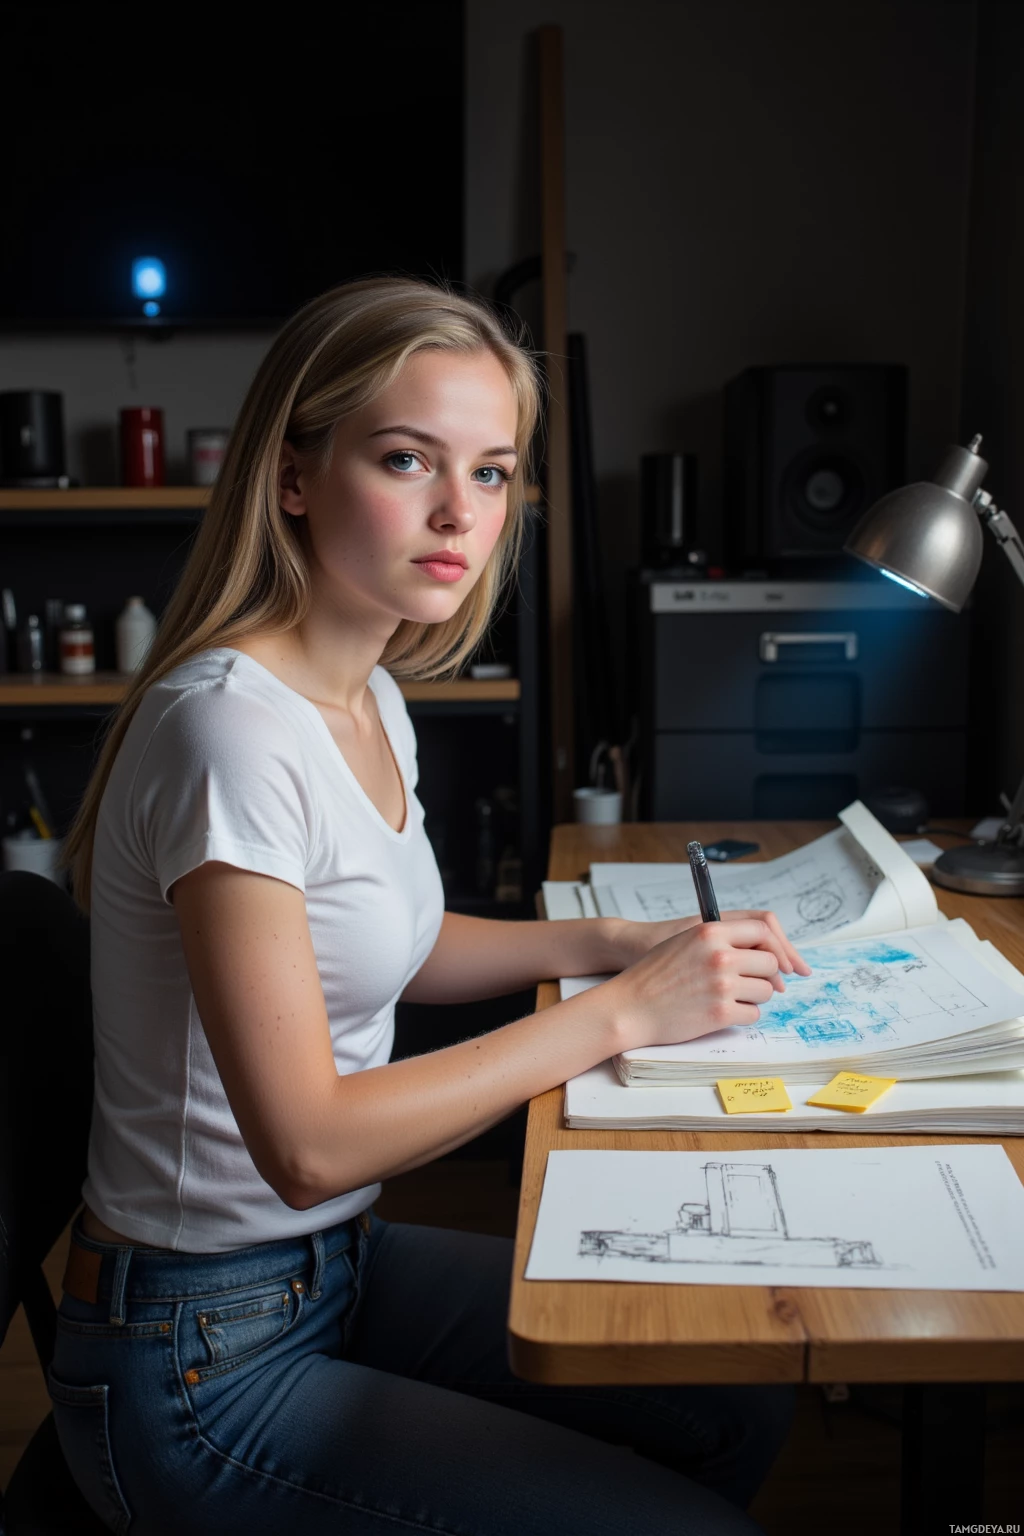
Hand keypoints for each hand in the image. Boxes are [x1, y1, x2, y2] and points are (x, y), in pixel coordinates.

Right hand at [604, 918, 801, 1052]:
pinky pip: (753, 1014)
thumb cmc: (654, 975)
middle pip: (770, 964)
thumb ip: (720, 940)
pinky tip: (723, 1013)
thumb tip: (761, 952)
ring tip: (731, 998)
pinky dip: (743, 1016)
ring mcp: (721, 985)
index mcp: (709, 932)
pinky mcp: (720, 1012)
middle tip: (750, 984)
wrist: (630, 1006)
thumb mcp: (685, 942)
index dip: (774, 947)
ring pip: (766, 991)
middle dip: (765, 976)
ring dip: (754, 997)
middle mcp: (719, 955)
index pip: (762, 931)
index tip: (777, 961)